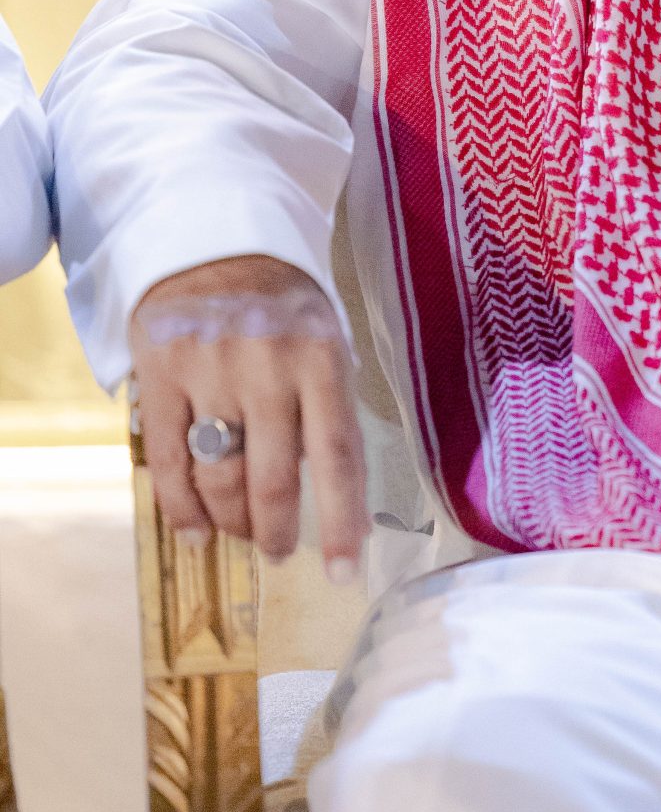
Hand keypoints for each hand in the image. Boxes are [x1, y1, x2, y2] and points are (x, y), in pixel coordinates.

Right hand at [131, 255, 369, 580]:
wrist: (216, 240)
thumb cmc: (284, 306)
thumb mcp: (327, 342)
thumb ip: (331, 412)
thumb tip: (347, 504)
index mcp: (322, 360)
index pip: (338, 456)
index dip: (342, 520)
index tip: (343, 571)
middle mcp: (269, 368)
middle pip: (274, 478)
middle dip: (277, 531)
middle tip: (279, 550)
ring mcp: (211, 372)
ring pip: (221, 477)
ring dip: (232, 522)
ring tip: (240, 534)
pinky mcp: (161, 375)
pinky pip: (171, 462)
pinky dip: (182, 509)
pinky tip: (196, 531)